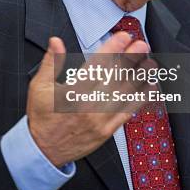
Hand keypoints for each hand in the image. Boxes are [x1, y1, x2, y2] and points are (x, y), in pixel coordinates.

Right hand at [26, 32, 150, 166]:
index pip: (97, 65)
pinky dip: (140, 100)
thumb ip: (51, 63)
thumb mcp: (39, 87)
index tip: (123, 37)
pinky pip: (127, 113)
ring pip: (125, 95)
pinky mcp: (107, 131)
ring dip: (140, 78)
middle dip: (131, 59)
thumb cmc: (42, 117)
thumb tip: (56, 42)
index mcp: (72, 93)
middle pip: (115, 78)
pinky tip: (149, 88)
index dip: (112, 49)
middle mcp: (88, 106)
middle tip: (143, 45)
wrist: (43, 151)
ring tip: (150, 63)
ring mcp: (100, 120)